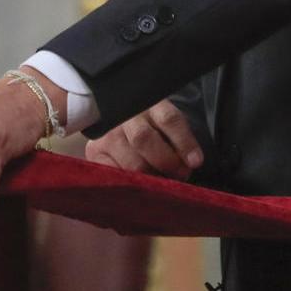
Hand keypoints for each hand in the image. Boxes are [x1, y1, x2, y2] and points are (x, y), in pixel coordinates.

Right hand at [85, 99, 202, 179]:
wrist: (122, 126)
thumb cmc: (154, 130)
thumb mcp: (169, 127)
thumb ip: (179, 141)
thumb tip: (189, 164)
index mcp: (149, 103)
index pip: (168, 118)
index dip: (184, 142)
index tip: (196, 161)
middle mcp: (124, 116)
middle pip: (144, 139)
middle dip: (166, 162)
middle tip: (180, 175)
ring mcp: (107, 134)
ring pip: (131, 163)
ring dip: (151, 178)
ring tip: (162, 182)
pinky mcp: (94, 152)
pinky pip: (113, 175)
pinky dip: (130, 184)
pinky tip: (139, 186)